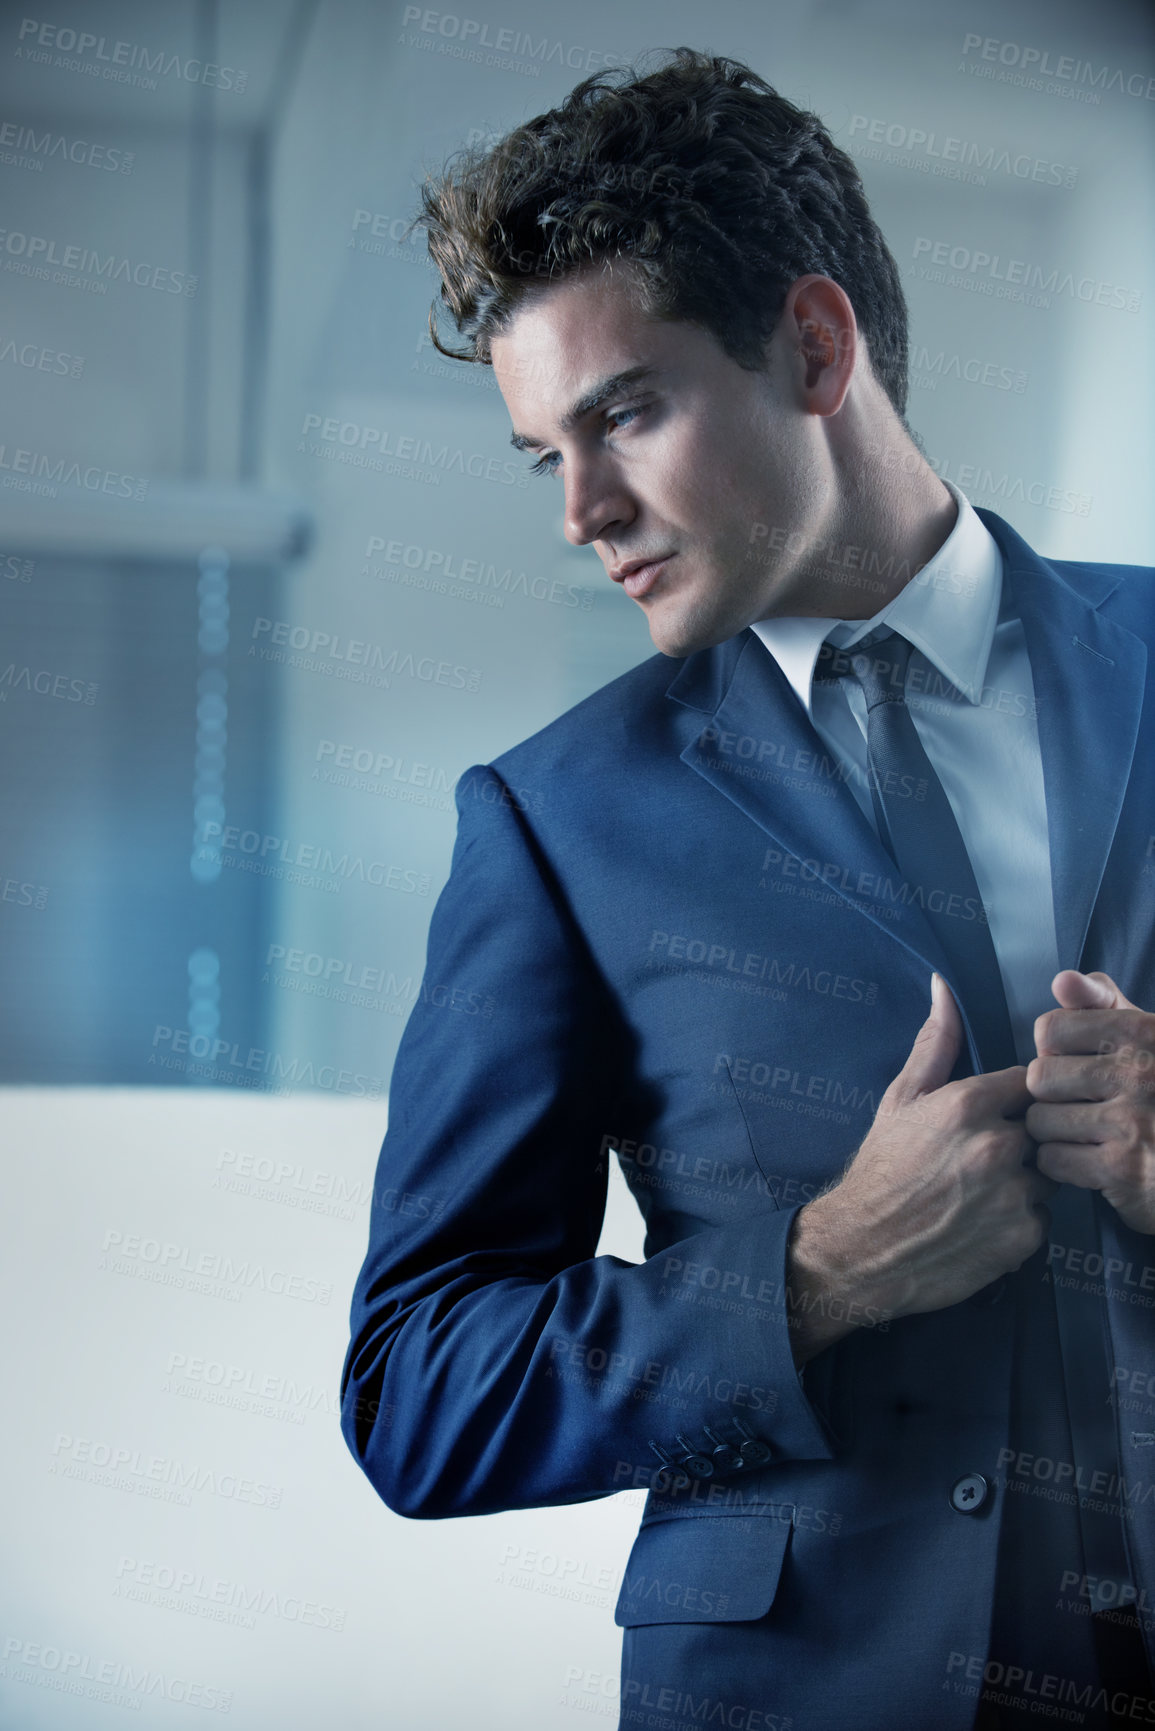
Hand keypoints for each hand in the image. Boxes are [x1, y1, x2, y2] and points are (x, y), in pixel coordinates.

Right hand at [788, 974, 1053, 1363]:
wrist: (863, 1249)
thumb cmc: (881, 1168)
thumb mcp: (900, 1099)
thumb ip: (934, 1044)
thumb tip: (944, 987)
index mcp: (969, 1104)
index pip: (1029, 1081)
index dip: (1016, 1096)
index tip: (997, 1110)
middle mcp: (999, 1145)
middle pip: (1041, 1126)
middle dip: (1020, 1137)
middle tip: (983, 1156)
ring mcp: (1015, 1193)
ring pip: (1047, 1172)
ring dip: (1025, 1178)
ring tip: (983, 1189)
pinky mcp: (1025, 1237)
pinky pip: (1042, 1216)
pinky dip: (1020, 1218)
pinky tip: (985, 1220)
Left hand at [1026, 970, 1154, 1234]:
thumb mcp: (1144, 1038)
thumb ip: (1101, 1003)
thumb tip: (1063, 980)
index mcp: (1141, 1032)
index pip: (1050, 1030)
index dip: (1055, 1053)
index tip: (1078, 1067)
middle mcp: (1140, 1072)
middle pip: (1039, 1078)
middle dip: (1051, 1097)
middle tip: (1082, 1108)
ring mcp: (1132, 1121)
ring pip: (1040, 1121)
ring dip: (1054, 1134)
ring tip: (1086, 1135)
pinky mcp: (1123, 1168)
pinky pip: (1051, 1159)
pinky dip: (1063, 1166)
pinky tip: (1090, 1163)